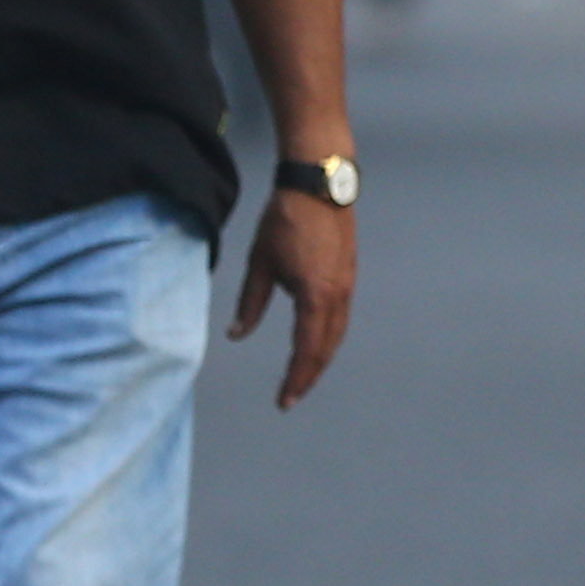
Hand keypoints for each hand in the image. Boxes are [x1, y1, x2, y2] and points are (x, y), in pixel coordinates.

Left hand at [228, 188, 353, 409]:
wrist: (318, 184)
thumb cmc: (285, 220)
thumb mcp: (260, 263)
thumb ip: (250, 302)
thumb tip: (237, 334)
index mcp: (316, 296)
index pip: (306, 350)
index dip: (296, 379)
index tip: (284, 401)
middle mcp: (338, 295)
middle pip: (326, 348)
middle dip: (309, 375)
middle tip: (290, 396)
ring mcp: (347, 285)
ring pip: (336, 334)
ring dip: (319, 358)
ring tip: (301, 375)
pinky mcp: (347, 274)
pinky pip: (340, 317)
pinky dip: (327, 337)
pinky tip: (313, 342)